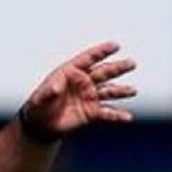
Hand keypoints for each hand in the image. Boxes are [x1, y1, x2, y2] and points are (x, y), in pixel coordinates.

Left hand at [21, 41, 137, 139]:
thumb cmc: (39, 106)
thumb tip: (56, 88)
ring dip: (121, 90)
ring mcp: (90, 97)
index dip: (101, 51)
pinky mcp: (92, 112)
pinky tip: (127, 117)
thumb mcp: (39, 99)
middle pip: (104, 72)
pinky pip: (107, 113)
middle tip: (131, 64)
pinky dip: (117, 115)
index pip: (88, 59)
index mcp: (71, 72)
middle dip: (117, 68)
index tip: (116, 46)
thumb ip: (48, 92)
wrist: (41, 125)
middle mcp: (84, 82)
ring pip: (109, 91)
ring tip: (132, 91)